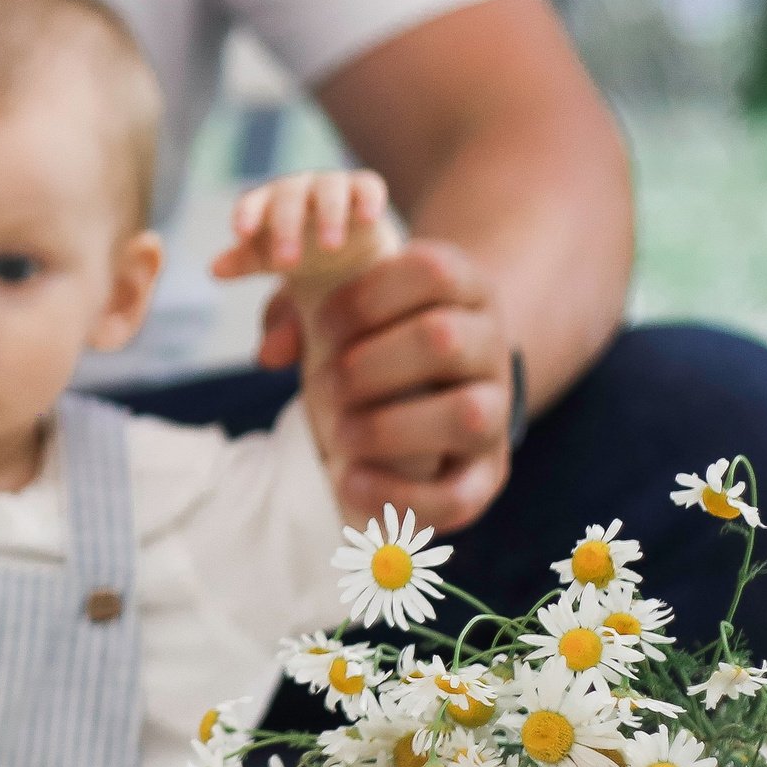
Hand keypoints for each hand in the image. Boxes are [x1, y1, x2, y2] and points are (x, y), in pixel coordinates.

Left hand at [210, 169, 393, 290]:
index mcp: (267, 204)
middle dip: (286, 228)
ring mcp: (332, 186)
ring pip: (329, 190)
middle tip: (286, 263)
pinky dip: (368, 199)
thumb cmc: (297, 255)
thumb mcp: (268, 264)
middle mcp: (297, 190)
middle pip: (288, 199)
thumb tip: (214, 270)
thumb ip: (242, 263)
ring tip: (331, 246)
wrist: (346, 254)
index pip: (251, 204)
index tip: (241, 234)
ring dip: (329, 216)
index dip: (247, 215)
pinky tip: (368, 219)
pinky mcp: (365, 190)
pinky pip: (367, 187)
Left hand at [266, 240, 513, 532]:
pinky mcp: (487, 475)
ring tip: (339, 434)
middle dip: (365, 366)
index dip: (364, 298)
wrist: (438, 388)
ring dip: (388, 428)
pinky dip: (398, 495)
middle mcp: (491, 345)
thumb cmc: (377, 336)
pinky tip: (348, 482)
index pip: (431, 271)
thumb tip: (269, 352)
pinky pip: (460, 494)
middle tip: (325, 385)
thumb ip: (298, 307)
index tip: (321, 326)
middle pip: (443, 340)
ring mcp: (496, 412)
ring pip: (467, 415)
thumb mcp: (344, 304)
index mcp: (463, 288)